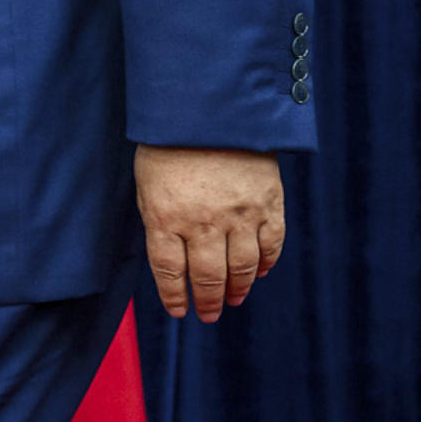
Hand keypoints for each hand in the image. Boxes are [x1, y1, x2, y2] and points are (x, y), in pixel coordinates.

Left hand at [137, 146, 286, 322]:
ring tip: (234, 299)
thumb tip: (173, 261)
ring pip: (243, 267)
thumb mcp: (148, 185)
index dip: (175, 297)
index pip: (169, 272)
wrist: (211, 107)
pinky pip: (272, 243)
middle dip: (208, 301)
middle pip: (208, 276)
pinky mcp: (268, 202)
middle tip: (210, 314)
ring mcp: (240, 214)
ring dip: (238, 288)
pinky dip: (267, 263)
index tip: (180, 312)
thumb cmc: (169, 145)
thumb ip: (160, 223)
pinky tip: (260, 273)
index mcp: (166, 217)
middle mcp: (203, 222)